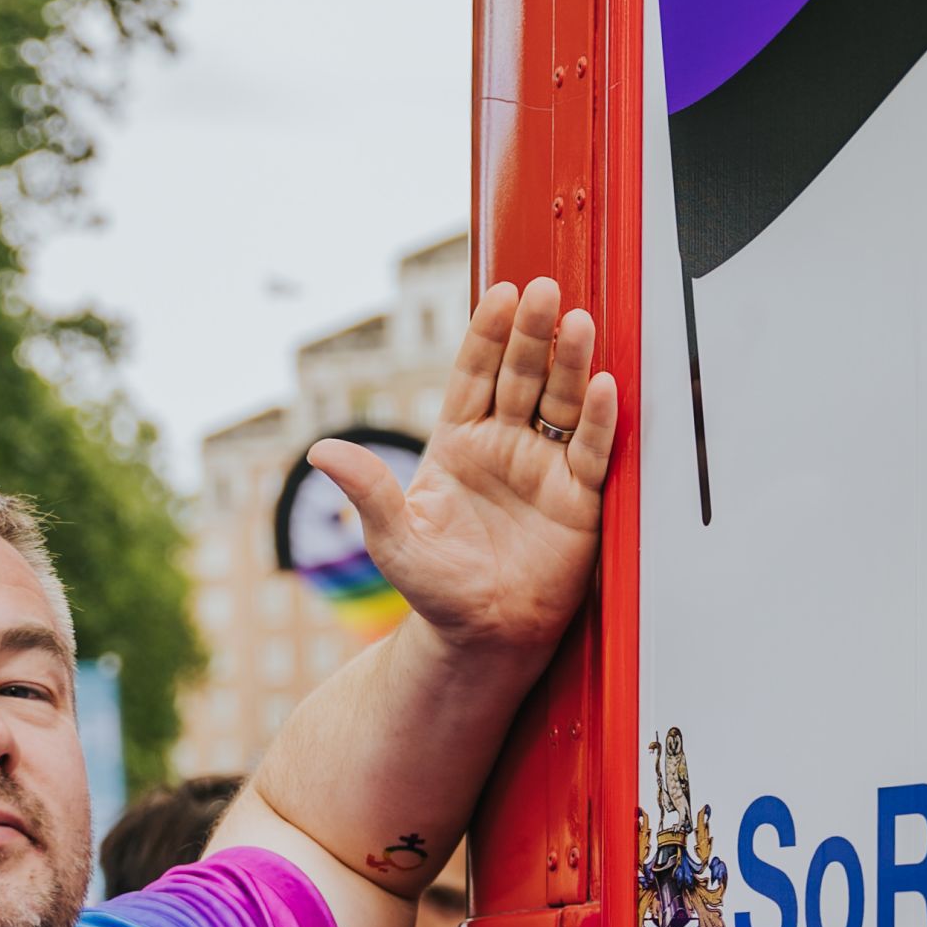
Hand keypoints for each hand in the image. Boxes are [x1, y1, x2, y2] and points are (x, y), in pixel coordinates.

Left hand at [311, 277, 619, 654]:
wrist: (485, 636)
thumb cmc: (437, 590)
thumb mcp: (393, 541)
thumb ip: (369, 492)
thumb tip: (322, 451)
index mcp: (458, 443)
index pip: (474, 376)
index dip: (488, 335)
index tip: (501, 295)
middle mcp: (505, 445)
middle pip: (522, 377)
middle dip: (533, 334)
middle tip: (546, 291)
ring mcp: (544, 468)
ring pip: (561, 403)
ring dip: (571, 363)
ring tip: (579, 323)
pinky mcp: (579, 499)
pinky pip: (592, 451)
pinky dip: (599, 419)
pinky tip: (604, 385)